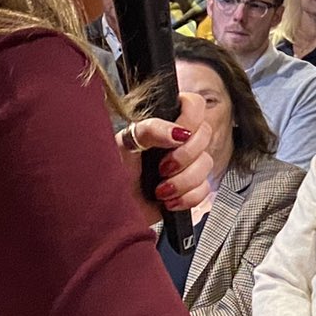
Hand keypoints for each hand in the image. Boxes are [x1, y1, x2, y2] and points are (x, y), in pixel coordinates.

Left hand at [118, 100, 213, 220]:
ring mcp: (186, 165)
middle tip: (162, 168)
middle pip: (205, 135)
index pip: (194, 104)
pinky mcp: (190, 189)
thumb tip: (179, 133)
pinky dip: (187, 197)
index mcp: (163, 124)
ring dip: (183, 181)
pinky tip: (169, 201)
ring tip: (161, 191)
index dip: (191, 118)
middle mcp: (177, 142)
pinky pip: (205, 189)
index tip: (175, 137)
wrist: (109, 211)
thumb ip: (150, 130)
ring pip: (206, 163)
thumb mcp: (124, 144)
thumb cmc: (111, 175)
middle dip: (185, 156)